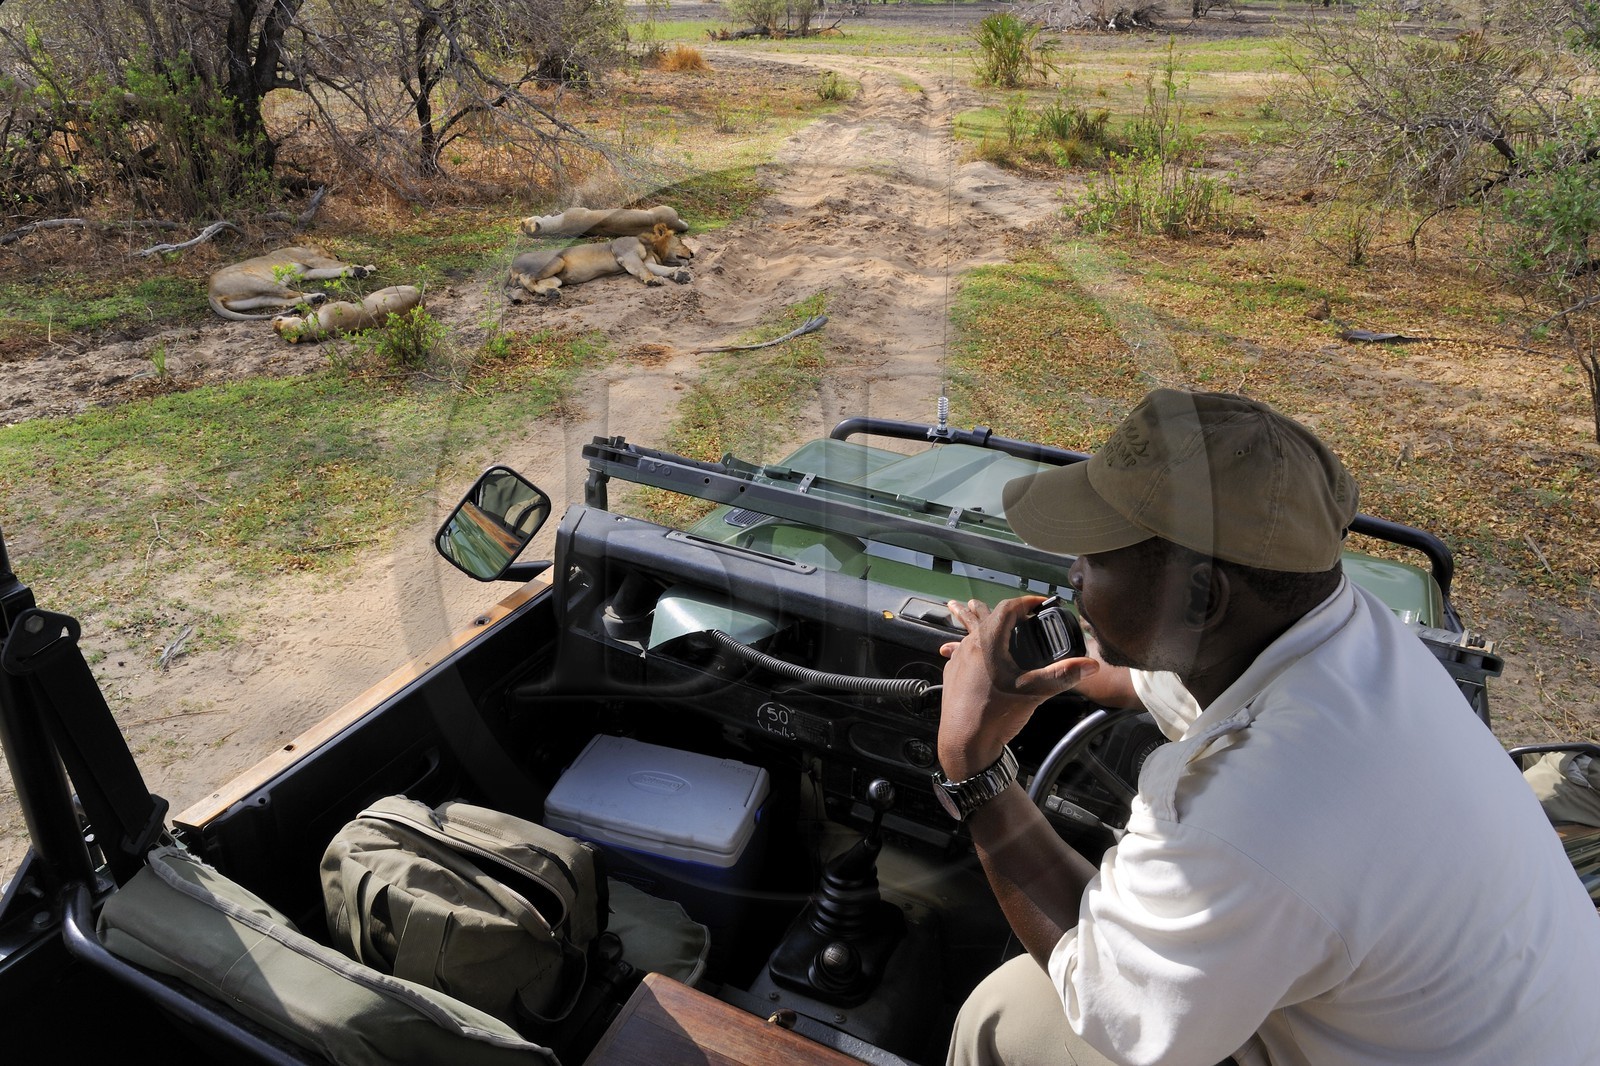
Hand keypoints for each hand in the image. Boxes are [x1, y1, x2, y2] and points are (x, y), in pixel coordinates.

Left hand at [936, 596, 1099, 779]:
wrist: (964, 744)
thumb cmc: (995, 716)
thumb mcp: (1034, 693)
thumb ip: (1063, 676)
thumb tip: (1090, 665)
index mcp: (989, 643)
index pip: (1007, 609)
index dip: (1026, 602)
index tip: (1040, 603)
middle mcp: (970, 647)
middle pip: (981, 617)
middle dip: (989, 607)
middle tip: (989, 600)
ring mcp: (957, 661)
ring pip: (966, 633)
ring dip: (971, 621)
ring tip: (964, 609)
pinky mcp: (951, 676)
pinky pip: (958, 652)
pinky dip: (966, 646)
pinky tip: (963, 652)